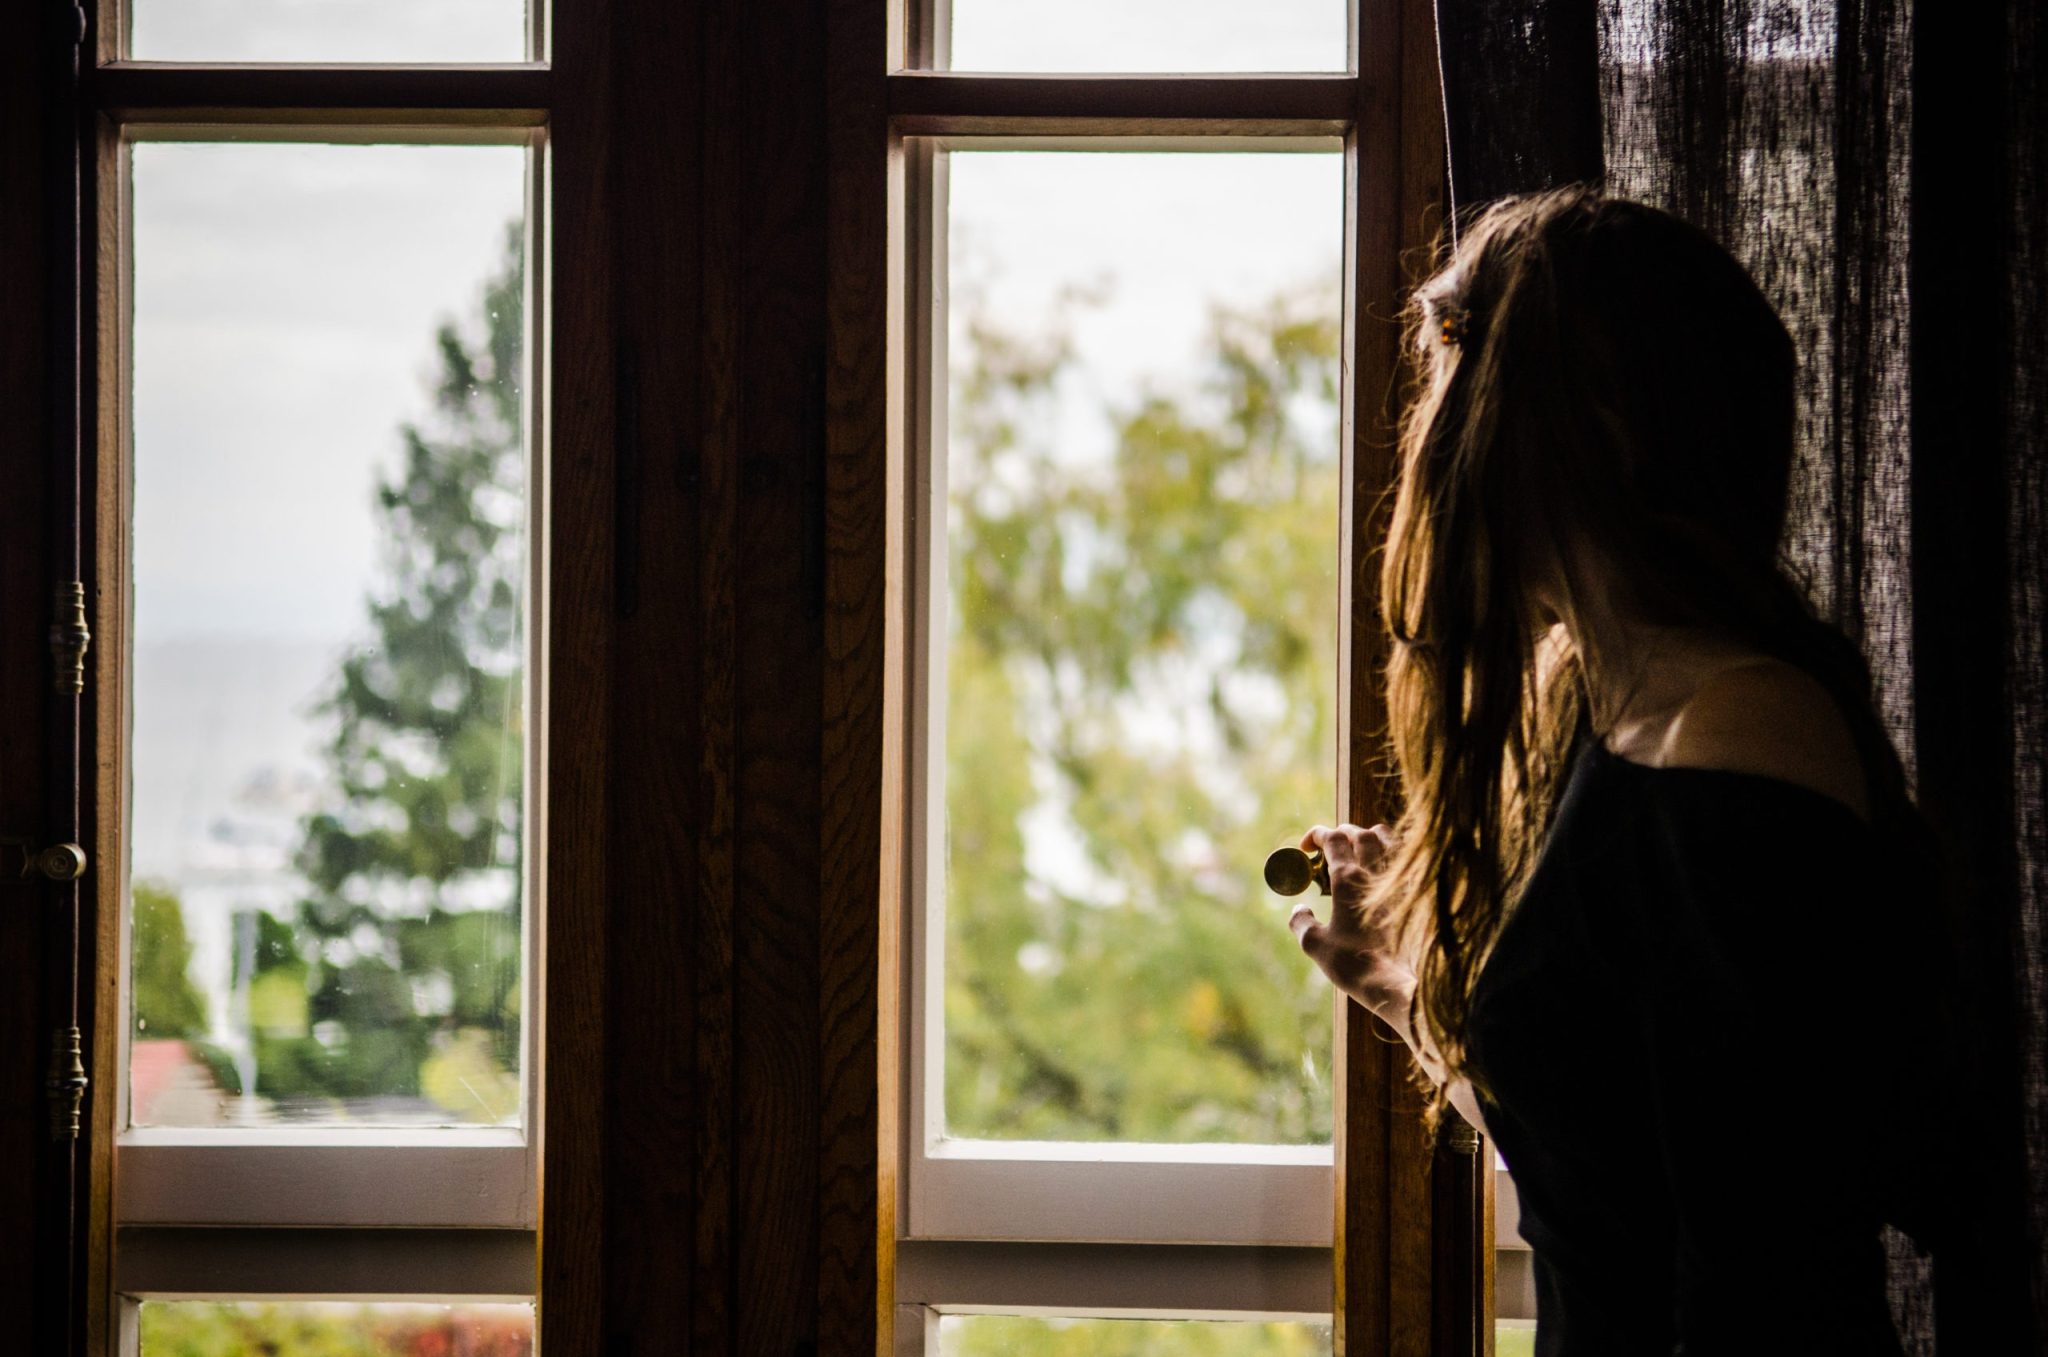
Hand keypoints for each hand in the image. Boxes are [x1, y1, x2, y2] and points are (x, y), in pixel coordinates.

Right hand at [1287, 823, 1413, 1017]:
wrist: (1403, 982)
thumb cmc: (1358, 966)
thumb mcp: (1318, 947)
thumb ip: (1302, 925)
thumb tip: (1298, 911)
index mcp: (1348, 880)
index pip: (1333, 838)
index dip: (1318, 835)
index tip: (1308, 847)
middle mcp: (1376, 872)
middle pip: (1360, 832)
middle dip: (1342, 833)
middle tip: (1332, 848)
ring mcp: (1401, 880)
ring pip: (1387, 839)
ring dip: (1370, 838)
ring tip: (1361, 851)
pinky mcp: (1418, 892)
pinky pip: (1406, 858)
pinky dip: (1391, 855)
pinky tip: (1386, 872)